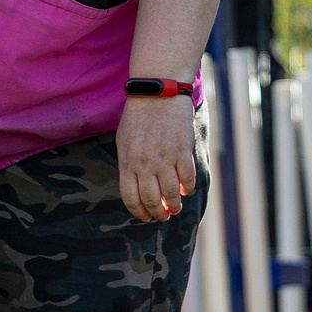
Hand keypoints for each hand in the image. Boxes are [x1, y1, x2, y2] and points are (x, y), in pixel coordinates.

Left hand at [116, 96, 198, 222]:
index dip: (140, 213)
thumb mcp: (124, 143)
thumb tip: (137, 190)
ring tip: (176, 207)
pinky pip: (187, 179)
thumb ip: (129, 166)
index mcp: (128, 163)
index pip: (131, 199)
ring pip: (171, 194)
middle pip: (152, 201)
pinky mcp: (182, 151)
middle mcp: (145, 165)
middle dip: (159, 214)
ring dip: (175, 205)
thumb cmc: (138, 118)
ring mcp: (164, 159)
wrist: (157, 94)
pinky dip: (187, 188)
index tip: (146, 217)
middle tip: (164, 215)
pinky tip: (185, 189)